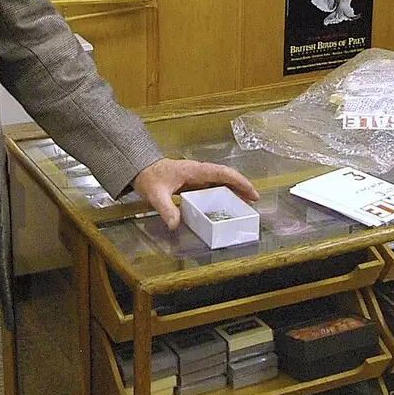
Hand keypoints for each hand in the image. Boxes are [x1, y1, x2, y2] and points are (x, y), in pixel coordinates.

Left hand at [132, 158, 258, 230]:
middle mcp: (199, 171)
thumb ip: (166, 208)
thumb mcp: (156, 194)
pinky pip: (212, 187)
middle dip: (241, 187)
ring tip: (245, 205)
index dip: (239, 182)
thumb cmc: (149, 177)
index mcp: (194, 170)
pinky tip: (225, 204)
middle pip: (226, 177)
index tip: (251, 192)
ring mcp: (196, 176)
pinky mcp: (192, 182)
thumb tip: (175, 224)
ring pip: (220, 181)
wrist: (139, 169)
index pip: (222, 173)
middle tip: (254, 201)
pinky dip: (222, 194)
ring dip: (233, 190)